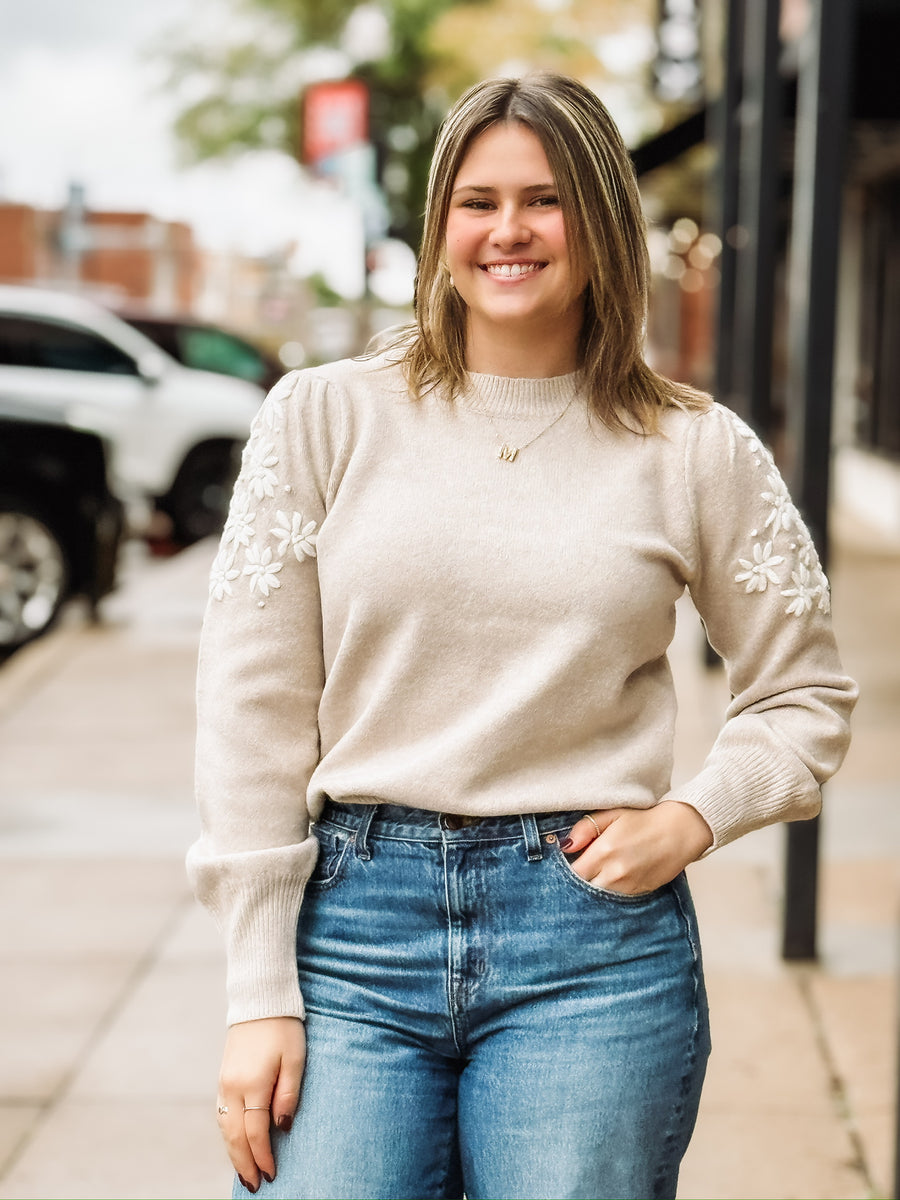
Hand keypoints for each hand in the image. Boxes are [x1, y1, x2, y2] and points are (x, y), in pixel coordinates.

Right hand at [216, 1016, 304, 1192]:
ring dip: (233, 1153)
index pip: (255, 1132)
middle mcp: (233, 1087)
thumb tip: (281, 1128)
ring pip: (224, 1128)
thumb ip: (288, 1095)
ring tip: (245, 1173)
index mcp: (252, 1084)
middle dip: (244, 1164)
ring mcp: (224, 1083)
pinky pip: (221, 1115)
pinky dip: (227, 1135)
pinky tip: (235, 1144)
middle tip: (255, 1186)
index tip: (273, 1175)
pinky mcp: (223, 1078)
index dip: (263, 1156)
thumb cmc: (284, 1029)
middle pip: (234, 1136)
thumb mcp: (295, 1059)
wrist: (260, 1000)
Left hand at [561, 801, 712, 894]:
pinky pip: (617, 897)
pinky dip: (612, 889)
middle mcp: (615, 872)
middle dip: (581, 880)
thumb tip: (565, 846)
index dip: (568, 868)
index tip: (571, 862)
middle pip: (584, 888)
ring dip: (596, 886)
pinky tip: (616, 876)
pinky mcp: (640, 892)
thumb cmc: (645, 820)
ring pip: (600, 895)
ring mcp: (628, 885)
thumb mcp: (612, 814)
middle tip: (584, 868)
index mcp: (605, 851)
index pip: (573, 872)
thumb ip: (585, 829)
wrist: (680, 831)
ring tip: (602, 870)